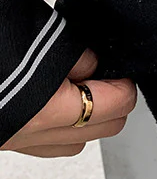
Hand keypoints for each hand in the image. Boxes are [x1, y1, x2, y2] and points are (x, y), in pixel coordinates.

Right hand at [1, 50, 136, 157]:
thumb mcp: (41, 34)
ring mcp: (14, 140)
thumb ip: (78, 55)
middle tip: (101, 75)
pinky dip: (60, 126)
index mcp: (44, 110)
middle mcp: (28, 133)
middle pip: (107, 128)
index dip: (123, 83)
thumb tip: (95, 66)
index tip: (120, 69)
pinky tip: (52, 100)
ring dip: (88, 116)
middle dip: (113, 101)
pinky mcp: (3, 140)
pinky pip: (48, 144)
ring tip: (73, 85)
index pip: (116, 105)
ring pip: (78, 141)